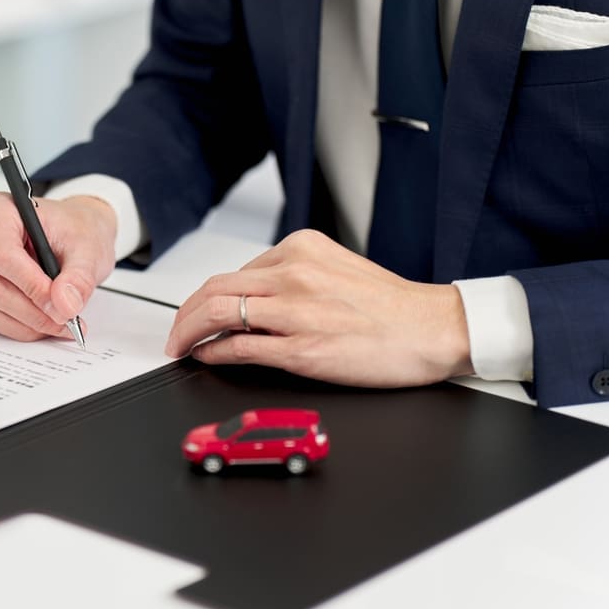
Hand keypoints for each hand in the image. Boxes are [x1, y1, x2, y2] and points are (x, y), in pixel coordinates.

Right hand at [0, 193, 116, 340]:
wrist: (74, 233)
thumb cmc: (76, 231)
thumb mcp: (89, 249)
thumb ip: (79, 277)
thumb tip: (65, 304)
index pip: (3, 255)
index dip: (32, 286)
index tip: (60, 305)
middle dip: (32, 312)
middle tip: (67, 320)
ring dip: (24, 324)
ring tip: (58, 324)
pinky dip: (15, 327)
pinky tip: (42, 324)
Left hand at [164, 229, 472, 386]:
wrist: (434, 328)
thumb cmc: (392, 306)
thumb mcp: (335, 269)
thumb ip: (294, 276)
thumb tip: (253, 296)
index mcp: (300, 249)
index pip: (234, 272)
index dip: (205, 296)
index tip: (195, 311)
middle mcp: (293, 274)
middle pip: (214, 289)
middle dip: (184, 314)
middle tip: (174, 334)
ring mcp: (295, 311)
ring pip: (218, 314)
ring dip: (189, 333)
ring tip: (179, 347)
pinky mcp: (301, 348)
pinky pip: (239, 347)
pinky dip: (213, 353)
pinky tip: (206, 358)